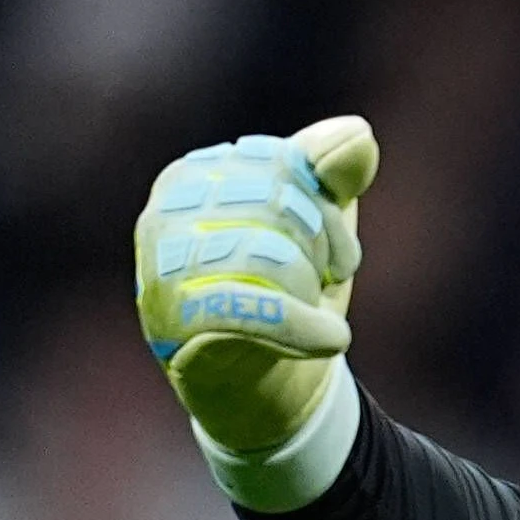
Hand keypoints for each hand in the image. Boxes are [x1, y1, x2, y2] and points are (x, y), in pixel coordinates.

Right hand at [134, 116, 378, 452]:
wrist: (268, 386)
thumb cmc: (287, 291)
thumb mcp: (319, 224)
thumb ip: (332, 172)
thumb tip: (357, 133)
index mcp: (191, 178)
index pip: (277, 163)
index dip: (320, 203)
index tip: (331, 243)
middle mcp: (164, 218)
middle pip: (271, 204)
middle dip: (321, 243)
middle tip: (327, 275)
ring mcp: (162, 275)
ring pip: (264, 254)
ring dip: (311, 286)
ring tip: (317, 309)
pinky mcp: (178, 331)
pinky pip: (253, 310)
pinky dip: (306, 326)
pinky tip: (333, 339)